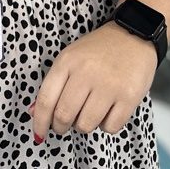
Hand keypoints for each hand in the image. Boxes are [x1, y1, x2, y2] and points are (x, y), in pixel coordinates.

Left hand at [30, 21, 158, 142]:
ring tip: (91, 110)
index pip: (46, 99)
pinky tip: (109, 109)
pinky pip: (110, 128)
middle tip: (66, 123)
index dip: (40, 122)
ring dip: (85, 125)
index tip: (39, 134)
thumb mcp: (71, 57)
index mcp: (67, 61)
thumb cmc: (99, 49)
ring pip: (86, 125)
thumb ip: (54, 84)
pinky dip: (107, 125)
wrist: (133, 34)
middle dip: (61, 126)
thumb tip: (36, 112)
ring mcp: (108, 85)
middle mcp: (86, 73)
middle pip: (64, 116)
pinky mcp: (129, 97)